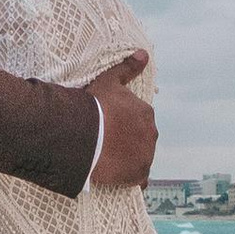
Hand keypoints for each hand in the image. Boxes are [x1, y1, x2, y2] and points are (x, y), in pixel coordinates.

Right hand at [85, 53, 156, 191]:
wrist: (83, 136)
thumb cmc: (94, 106)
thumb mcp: (109, 81)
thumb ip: (127, 68)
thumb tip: (144, 54)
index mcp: (146, 113)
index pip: (138, 119)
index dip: (123, 123)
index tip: (109, 125)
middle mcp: (151, 134)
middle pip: (141, 138)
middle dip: (128, 140)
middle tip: (107, 142)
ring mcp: (146, 155)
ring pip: (140, 157)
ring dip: (129, 158)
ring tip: (109, 158)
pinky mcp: (138, 175)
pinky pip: (139, 179)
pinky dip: (131, 178)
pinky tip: (119, 177)